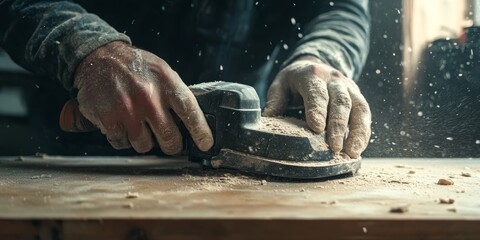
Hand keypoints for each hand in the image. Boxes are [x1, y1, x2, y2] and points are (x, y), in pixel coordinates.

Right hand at [74, 41, 213, 153]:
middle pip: (170, 138)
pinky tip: (123, 123)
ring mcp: (128, 110)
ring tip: (140, 125)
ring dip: (144, 141)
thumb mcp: (162, 72)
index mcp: (167, 83)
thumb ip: (176, 95)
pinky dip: (124, 138)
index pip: (190, 113)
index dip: (201, 132)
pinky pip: (122, 143)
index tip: (205, 144)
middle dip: (172, 145)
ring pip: (145, 146)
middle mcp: (149, 97)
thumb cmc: (135, 66)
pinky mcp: (109, 119)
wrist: (99, 57)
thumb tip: (191, 124)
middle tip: (170, 142)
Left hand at [262, 56, 370, 157]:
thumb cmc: (295, 80)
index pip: (317, 92)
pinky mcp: (358, 97)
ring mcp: (349, 87)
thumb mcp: (281, 84)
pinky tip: (358, 149)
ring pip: (359, 107)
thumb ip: (275, 100)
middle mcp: (334, 79)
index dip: (317, 109)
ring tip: (352, 152)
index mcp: (312, 74)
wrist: (315, 64)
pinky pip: (365, 114)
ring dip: (357, 131)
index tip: (317, 128)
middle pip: (340, 101)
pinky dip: (363, 132)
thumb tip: (267, 119)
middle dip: (338, 125)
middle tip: (335, 147)